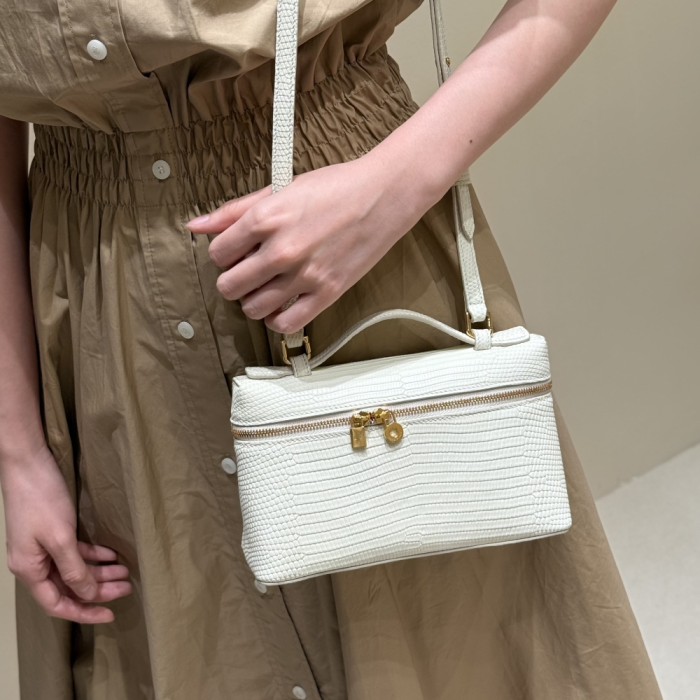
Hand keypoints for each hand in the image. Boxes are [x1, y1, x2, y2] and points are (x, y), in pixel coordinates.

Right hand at [1, 444, 131, 623]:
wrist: (28, 463)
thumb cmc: (41, 500)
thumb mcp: (61, 538)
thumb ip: (74, 570)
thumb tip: (86, 596)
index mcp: (29, 570)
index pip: (57, 604)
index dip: (84, 611)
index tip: (110, 614)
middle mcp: (34, 562)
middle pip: (68, 587)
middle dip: (98, 590)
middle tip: (127, 588)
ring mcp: (43, 546)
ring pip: (75, 568)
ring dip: (99, 572)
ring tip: (126, 571)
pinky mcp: (52, 530)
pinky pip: (75, 551)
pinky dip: (93, 554)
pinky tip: (113, 554)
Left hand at [187, 151, 434, 333]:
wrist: (383, 195)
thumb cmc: (335, 187)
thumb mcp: (281, 189)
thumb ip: (234, 210)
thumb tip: (196, 226)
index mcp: (265, 219)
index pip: (217, 254)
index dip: (225, 254)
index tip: (239, 251)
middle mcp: (280, 250)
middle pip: (229, 286)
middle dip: (235, 279)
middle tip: (251, 270)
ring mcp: (304, 275)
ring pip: (252, 309)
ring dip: (253, 300)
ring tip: (267, 286)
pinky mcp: (326, 293)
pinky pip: (285, 324)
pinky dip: (277, 319)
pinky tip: (282, 304)